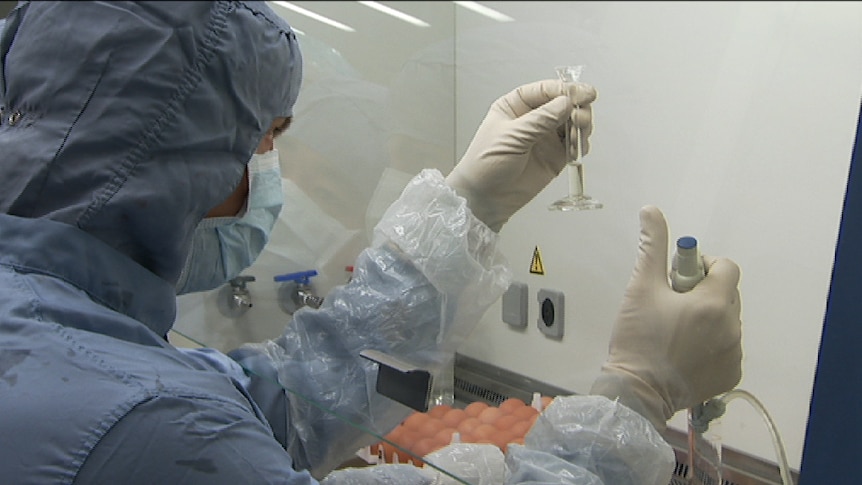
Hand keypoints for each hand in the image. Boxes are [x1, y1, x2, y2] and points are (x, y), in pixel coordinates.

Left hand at [445, 79, 596, 231]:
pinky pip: (574, 145)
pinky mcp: (555, 157)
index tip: (582, 93)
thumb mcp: (511, 136)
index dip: (565, 90)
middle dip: (577, 107)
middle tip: (581, 116)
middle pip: (563, 104)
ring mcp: (545, 138)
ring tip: (579, 133)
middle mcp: (533, 119)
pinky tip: (577, 148)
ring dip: (581, 125)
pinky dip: (580, 145)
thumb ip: (541, 119)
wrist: (484, 198)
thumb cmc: (485, 164)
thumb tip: (565, 102)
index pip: (545, 90)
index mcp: (516, 106)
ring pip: (572, 123)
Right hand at [590, 205, 742, 431]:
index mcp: (713, 303)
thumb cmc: (638, 338)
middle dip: (704, 292)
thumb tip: (651, 210)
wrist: (637, 392)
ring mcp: (734, 353)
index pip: (726, 267)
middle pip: (728, 293)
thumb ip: (652, 247)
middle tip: (673, 305)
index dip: (704, 266)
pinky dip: (712, 345)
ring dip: (708, 318)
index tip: (679, 279)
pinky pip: (728, 348)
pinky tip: (686, 352)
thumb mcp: (641, 288)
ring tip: (676, 331)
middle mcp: (732, 327)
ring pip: (727, 321)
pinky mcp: (731, 374)